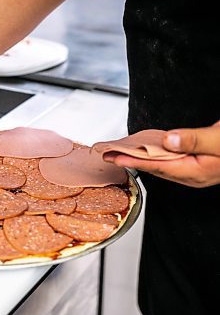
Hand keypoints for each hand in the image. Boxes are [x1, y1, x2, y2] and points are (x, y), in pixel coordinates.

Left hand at [104, 121, 219, 187]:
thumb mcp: (219, 140)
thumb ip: (194, 140)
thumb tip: (168, 140)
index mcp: (195, 172)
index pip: (156, 166)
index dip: (132, 161)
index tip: (113, 158)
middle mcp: (192, 174)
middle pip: (153, 167)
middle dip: (129, 160)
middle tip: (106, 154)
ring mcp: (194, 170)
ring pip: (160, 164)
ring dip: (139, 157)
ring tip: (118, 152)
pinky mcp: (196, 162)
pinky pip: (168, 160)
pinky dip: (153, 154)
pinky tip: (144, 148)